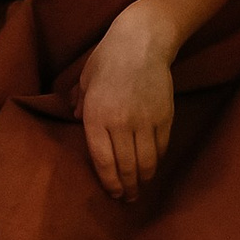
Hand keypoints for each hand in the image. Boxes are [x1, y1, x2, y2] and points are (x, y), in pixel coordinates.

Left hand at [77, 3, 174, 198]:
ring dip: (143, 179)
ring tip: (141, 187)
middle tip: (127, 198)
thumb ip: (80, 103)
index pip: (103, 161)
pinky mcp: (164, 116)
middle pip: (126, 167)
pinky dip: (157, 160)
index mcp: (96, 117)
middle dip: (127, 187)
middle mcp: (121, 124)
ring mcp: (145, 121)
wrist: (142, 41)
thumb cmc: (108, 58)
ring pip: (146, 161)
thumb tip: (75, 118)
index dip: (109, 182)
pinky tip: (152, 166)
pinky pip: (161, 147)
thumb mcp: (86, 80)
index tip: (112, 193)